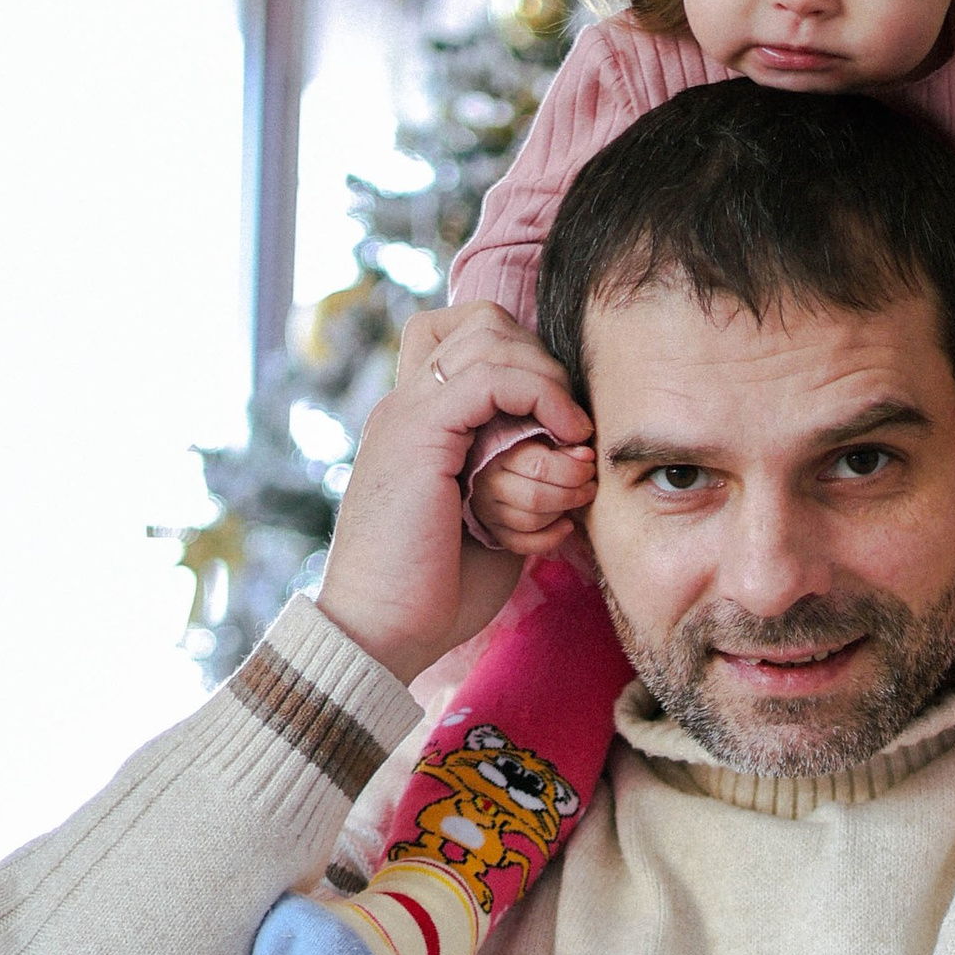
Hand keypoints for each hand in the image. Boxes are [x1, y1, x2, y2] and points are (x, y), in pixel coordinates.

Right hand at [318, 304, 590, 683]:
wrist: (379, 632)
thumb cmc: (434, 595)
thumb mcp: (489, 524)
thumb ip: (513, 480)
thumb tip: (571, 463)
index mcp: (416, 421)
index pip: (463, 335)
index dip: (522, 354)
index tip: (561, 415)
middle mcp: (406, 405)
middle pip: (481, 322)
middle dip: (544, 362)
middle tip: (574, 424)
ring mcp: (407, 413)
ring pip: (489, 338)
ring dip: (548, 381)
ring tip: (575, 434)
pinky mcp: (418, 433)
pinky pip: (489, 376)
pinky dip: (540, 395)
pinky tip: (565, 435)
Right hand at [471, 434, 598, 558]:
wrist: (491, 466)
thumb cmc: (521, 447)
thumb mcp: (537, 436)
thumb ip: (561, 443)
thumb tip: (587, 456)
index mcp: (497, 453)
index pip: (539, 466)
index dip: (573, 470)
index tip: (589, 467)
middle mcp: (489, 485)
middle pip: (535, 498)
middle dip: (573, 494)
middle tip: (590, 488)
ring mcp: (489, 512)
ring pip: (531, 522)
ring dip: (563, 513)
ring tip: (578, 500)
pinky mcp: (495, 532)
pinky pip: (522, 545)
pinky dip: (550, 539)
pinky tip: (567, 525)